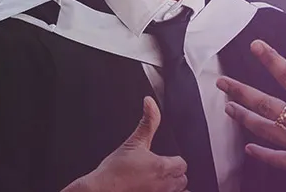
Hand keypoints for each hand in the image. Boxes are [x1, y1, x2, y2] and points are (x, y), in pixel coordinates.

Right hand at [64, 97, 187, 191]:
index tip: (163, 160)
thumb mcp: (133, 142)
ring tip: (158, 182)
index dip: (174, 160)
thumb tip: (150, 103)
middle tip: (159, 171)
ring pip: (179, 191)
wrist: (102, 190)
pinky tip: (153, 188)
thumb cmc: (114, 171)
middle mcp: (165, 184)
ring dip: (173, 186)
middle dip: (175, 174)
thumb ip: (147, 122)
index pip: (182, 163)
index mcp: (162, 166)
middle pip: (183, 179)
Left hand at [217, 42, 285, 186]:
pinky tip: (247, 147)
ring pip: (264, 130)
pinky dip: (260, 152)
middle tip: (222, 82)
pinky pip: (275, 158)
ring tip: (228, 108)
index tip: (256, 46)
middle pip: (265, 104)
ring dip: (243, 117)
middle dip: (240, 92)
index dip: (270, 59)